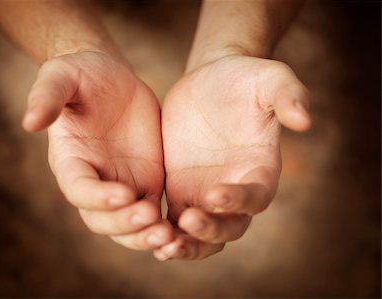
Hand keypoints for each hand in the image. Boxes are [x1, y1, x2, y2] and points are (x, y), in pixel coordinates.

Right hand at [23, 51, 172, 249]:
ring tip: (169, 235)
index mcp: (71, 160)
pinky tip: (181, 231)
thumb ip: (47, 97)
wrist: (112, 79)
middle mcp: (94, 180)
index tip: (124, 193)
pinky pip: (153, 214)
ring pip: (127, 226)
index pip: (78, 189)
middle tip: (151, 218)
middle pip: (102, 219)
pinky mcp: (146, 182)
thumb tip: (29, 123)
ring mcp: (121, 185)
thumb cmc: (82, 75)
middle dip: (124, 224)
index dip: (98, 197)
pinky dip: (163, 228)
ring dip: (144, 236)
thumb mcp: (62, 76)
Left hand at [155, 55, 310, 259]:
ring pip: (200, 235)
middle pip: (229, 228)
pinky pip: (173, 222)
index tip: (215, 194)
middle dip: (210, 231)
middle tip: (188, 221)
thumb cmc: (244, 79)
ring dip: (186, 245)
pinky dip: (164, 234)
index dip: (239, 201)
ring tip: (164, 246)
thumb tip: (304, 121)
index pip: (255, 197)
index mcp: (260, 169)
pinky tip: (145, 235)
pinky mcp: (180, 191)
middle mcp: (235, 189)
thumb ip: (288, 96)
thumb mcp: (270, 79)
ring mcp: (205, 194)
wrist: (210, 81)